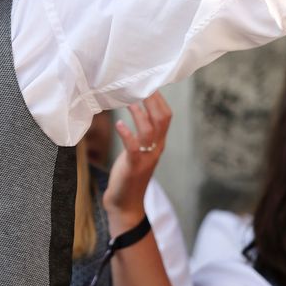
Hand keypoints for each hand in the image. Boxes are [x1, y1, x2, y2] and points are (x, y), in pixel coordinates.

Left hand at [102, 93, 170, 224]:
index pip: (166, 116)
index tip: (148, 82)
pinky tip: (119, 124)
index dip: (159, 98)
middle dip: (154, 100)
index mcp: (158, 143)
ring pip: (150, 130)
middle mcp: (156, 148)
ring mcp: (147, 157)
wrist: (126, 204)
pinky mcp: (134, 165)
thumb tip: (135, 107)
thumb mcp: (138, 150)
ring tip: (130, 101)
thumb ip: (141, 132)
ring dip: (140, 114)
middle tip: (141, 84)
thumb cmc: (129, 174)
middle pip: (163, 119)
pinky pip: (134, 147)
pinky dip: (127, 134)